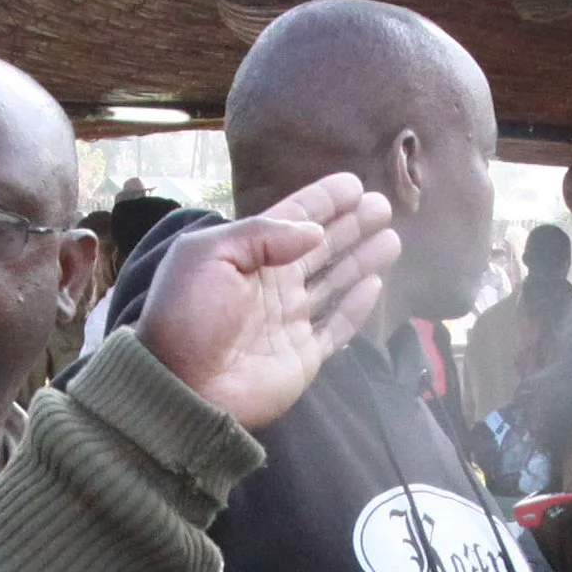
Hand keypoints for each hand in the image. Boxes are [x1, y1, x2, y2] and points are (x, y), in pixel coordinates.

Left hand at [136, 173, 398, 428]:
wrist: (181, 386)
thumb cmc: (187, 316)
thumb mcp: (208, 255)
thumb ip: (261, 233)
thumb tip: (313, 232)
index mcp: (246, 256)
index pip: (292, 220)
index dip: (323, 201)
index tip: (354, 185)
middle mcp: (271, 286)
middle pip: (319, 248)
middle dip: (351, 225)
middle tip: (382, 205)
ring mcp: (288, 322)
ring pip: (334, 283)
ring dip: (361, 260)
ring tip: (390, 237)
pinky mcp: (301, 357)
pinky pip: (336, 329)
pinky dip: (356, 308)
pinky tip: (374, 284)